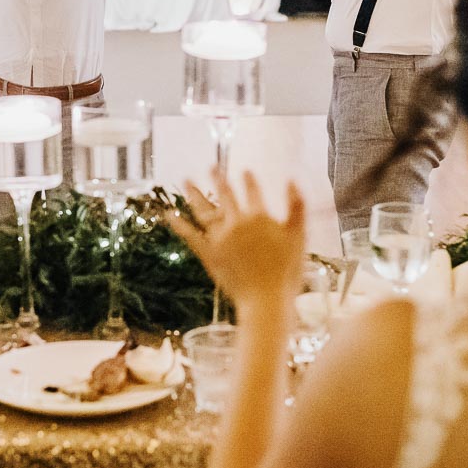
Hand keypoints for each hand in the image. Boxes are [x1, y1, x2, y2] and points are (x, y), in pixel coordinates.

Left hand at [168, 171, 305, 311]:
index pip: (252, 192)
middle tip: (211, 167)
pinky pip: (190, 235)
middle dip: (218, 179)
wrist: (266, 300)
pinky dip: (178, 224)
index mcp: (258, 216)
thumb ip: (297, 207)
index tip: (244, 171)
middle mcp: (236, 222)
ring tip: (186, 180)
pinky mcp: (208, 254)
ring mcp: (220, 238)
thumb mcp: (299, 237)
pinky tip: (168, 213)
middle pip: (225, 195)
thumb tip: (292, 180)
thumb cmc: (287, 271)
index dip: (248, 180)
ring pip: (204, 210)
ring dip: (195, 194)